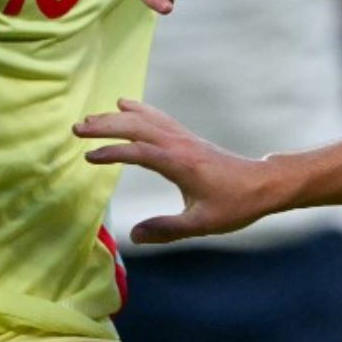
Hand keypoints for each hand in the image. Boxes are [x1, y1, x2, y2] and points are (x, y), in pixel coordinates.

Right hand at [75, 99, 279, 242]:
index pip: (140, 152)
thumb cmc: (237, 204)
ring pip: (148, 120)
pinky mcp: (189, 140)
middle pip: (139, 128)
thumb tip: (133, 235)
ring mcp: (186, 140)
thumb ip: (168, 230)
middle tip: (77, 128)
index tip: (88, 158)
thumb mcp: (203, 224)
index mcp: (181, 164)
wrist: (265, 184)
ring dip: (119, 118)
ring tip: (90, 118)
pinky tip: (127, 105)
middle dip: (107, 126)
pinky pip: (160, 120)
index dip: (113, 153)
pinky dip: (141, 111)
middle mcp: (181, 146)